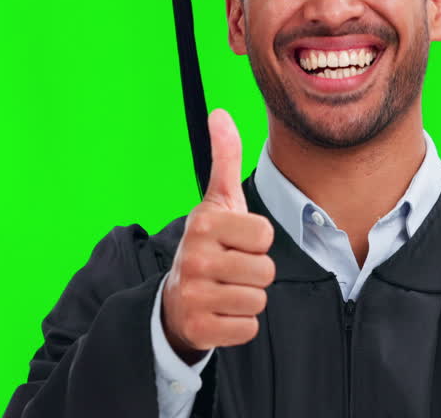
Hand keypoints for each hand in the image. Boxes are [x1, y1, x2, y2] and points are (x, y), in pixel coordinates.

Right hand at [162, 109, 275, 359]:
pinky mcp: (199, 327)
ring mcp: (193, 294)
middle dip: (256, 271)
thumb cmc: (209, 244)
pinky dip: (241, 324)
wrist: (175, 299)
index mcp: (204, 223)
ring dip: (249, 297)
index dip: (258, 240)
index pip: (265, 234)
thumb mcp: (217, 200)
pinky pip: (248, 327)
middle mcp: (194, 257)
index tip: (237, 241)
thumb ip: (225, 158)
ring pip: (258, 299)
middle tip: (232, 268)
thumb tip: (219, 113)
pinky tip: (222, 311)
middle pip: (265, 270)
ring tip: (227, 288)